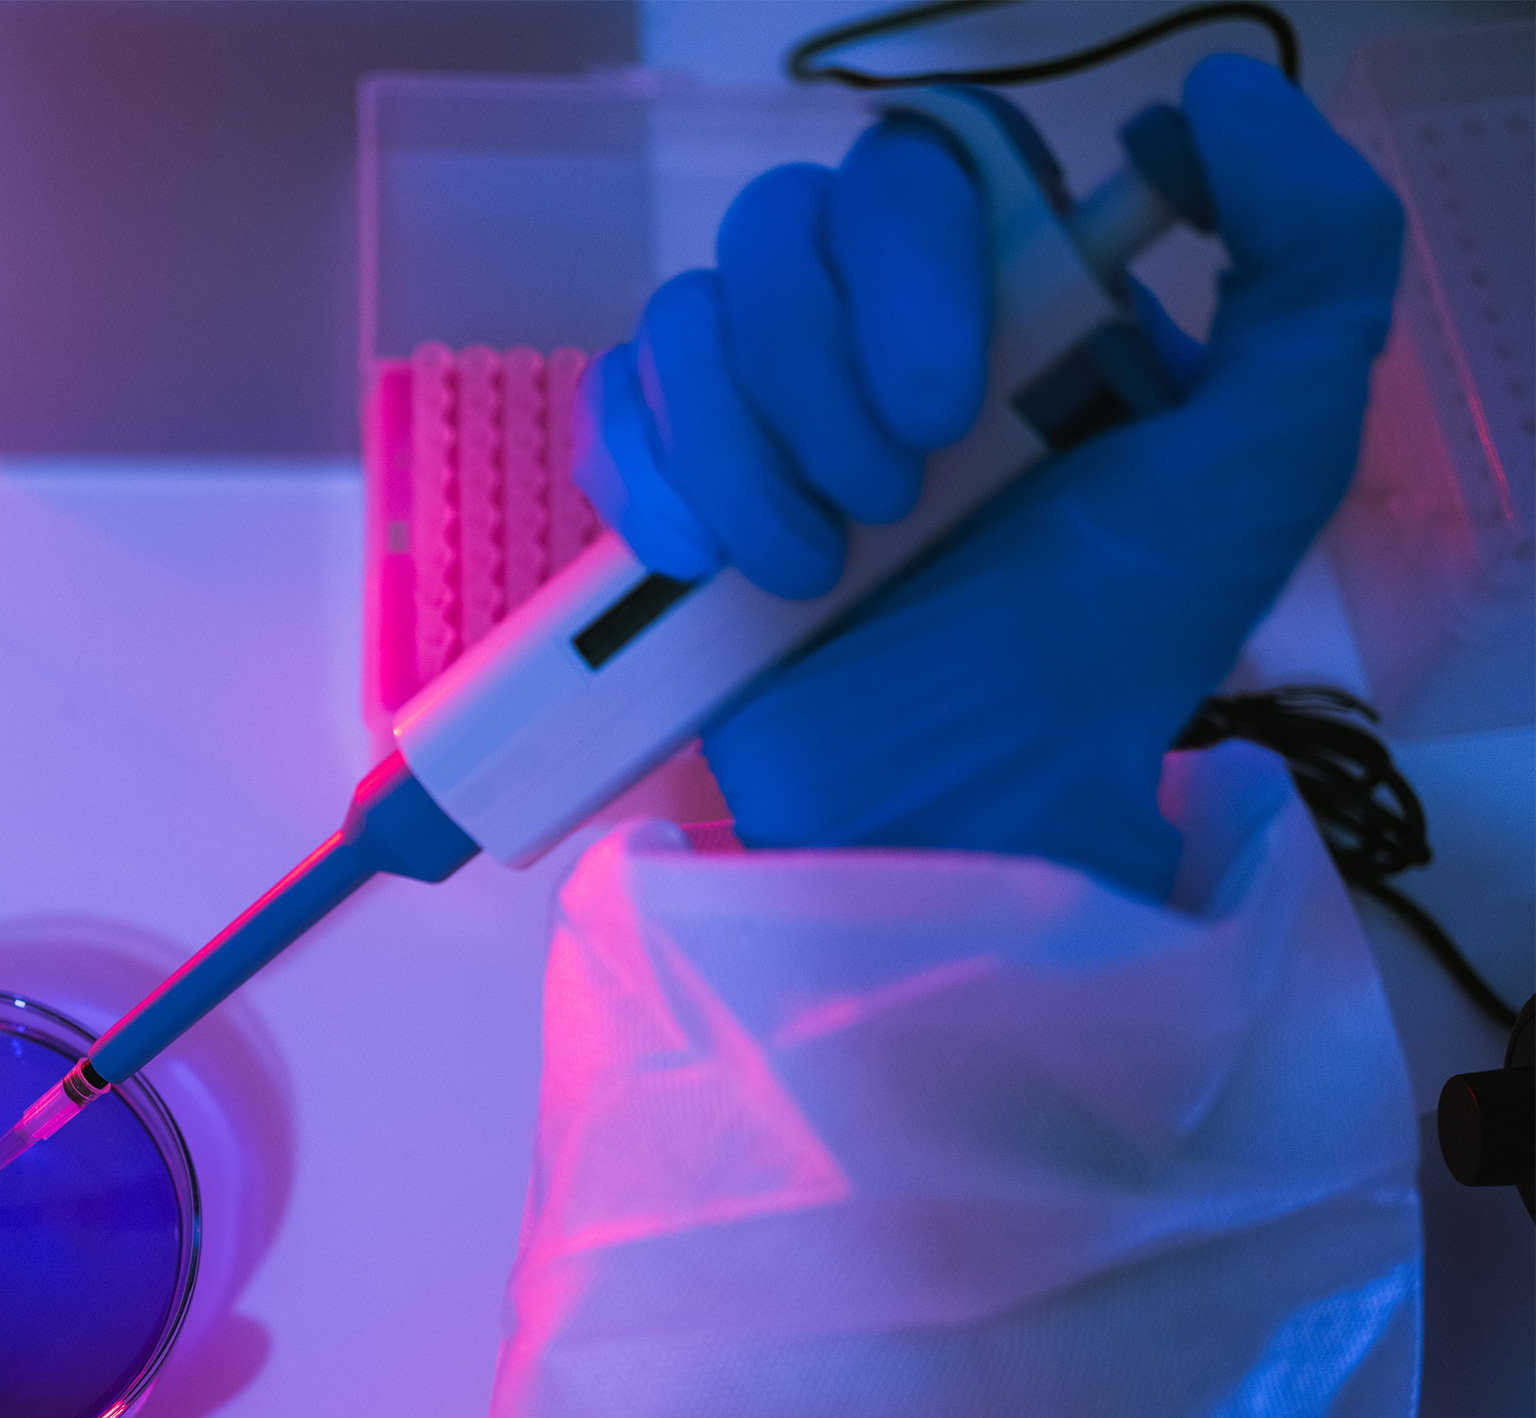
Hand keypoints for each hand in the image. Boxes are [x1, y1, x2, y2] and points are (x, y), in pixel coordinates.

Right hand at [575, 55, 1402, 900]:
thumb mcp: (1272, 452)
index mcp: (1014, 300)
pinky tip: (708, 562)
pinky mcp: (673, 489)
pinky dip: (653, 483)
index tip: (961, 400)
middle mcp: (878, 332)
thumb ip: (1313, 254)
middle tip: (895, 496)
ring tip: (813, 570)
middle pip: (791, 223)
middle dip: (825, 368)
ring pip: (691, 313)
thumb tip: (1213, 98)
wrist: (953, 810)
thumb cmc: (1111, 651)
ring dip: (746, 448)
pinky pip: (613, 407)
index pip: (927, 166)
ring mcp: (763, 411)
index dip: (918, 259)